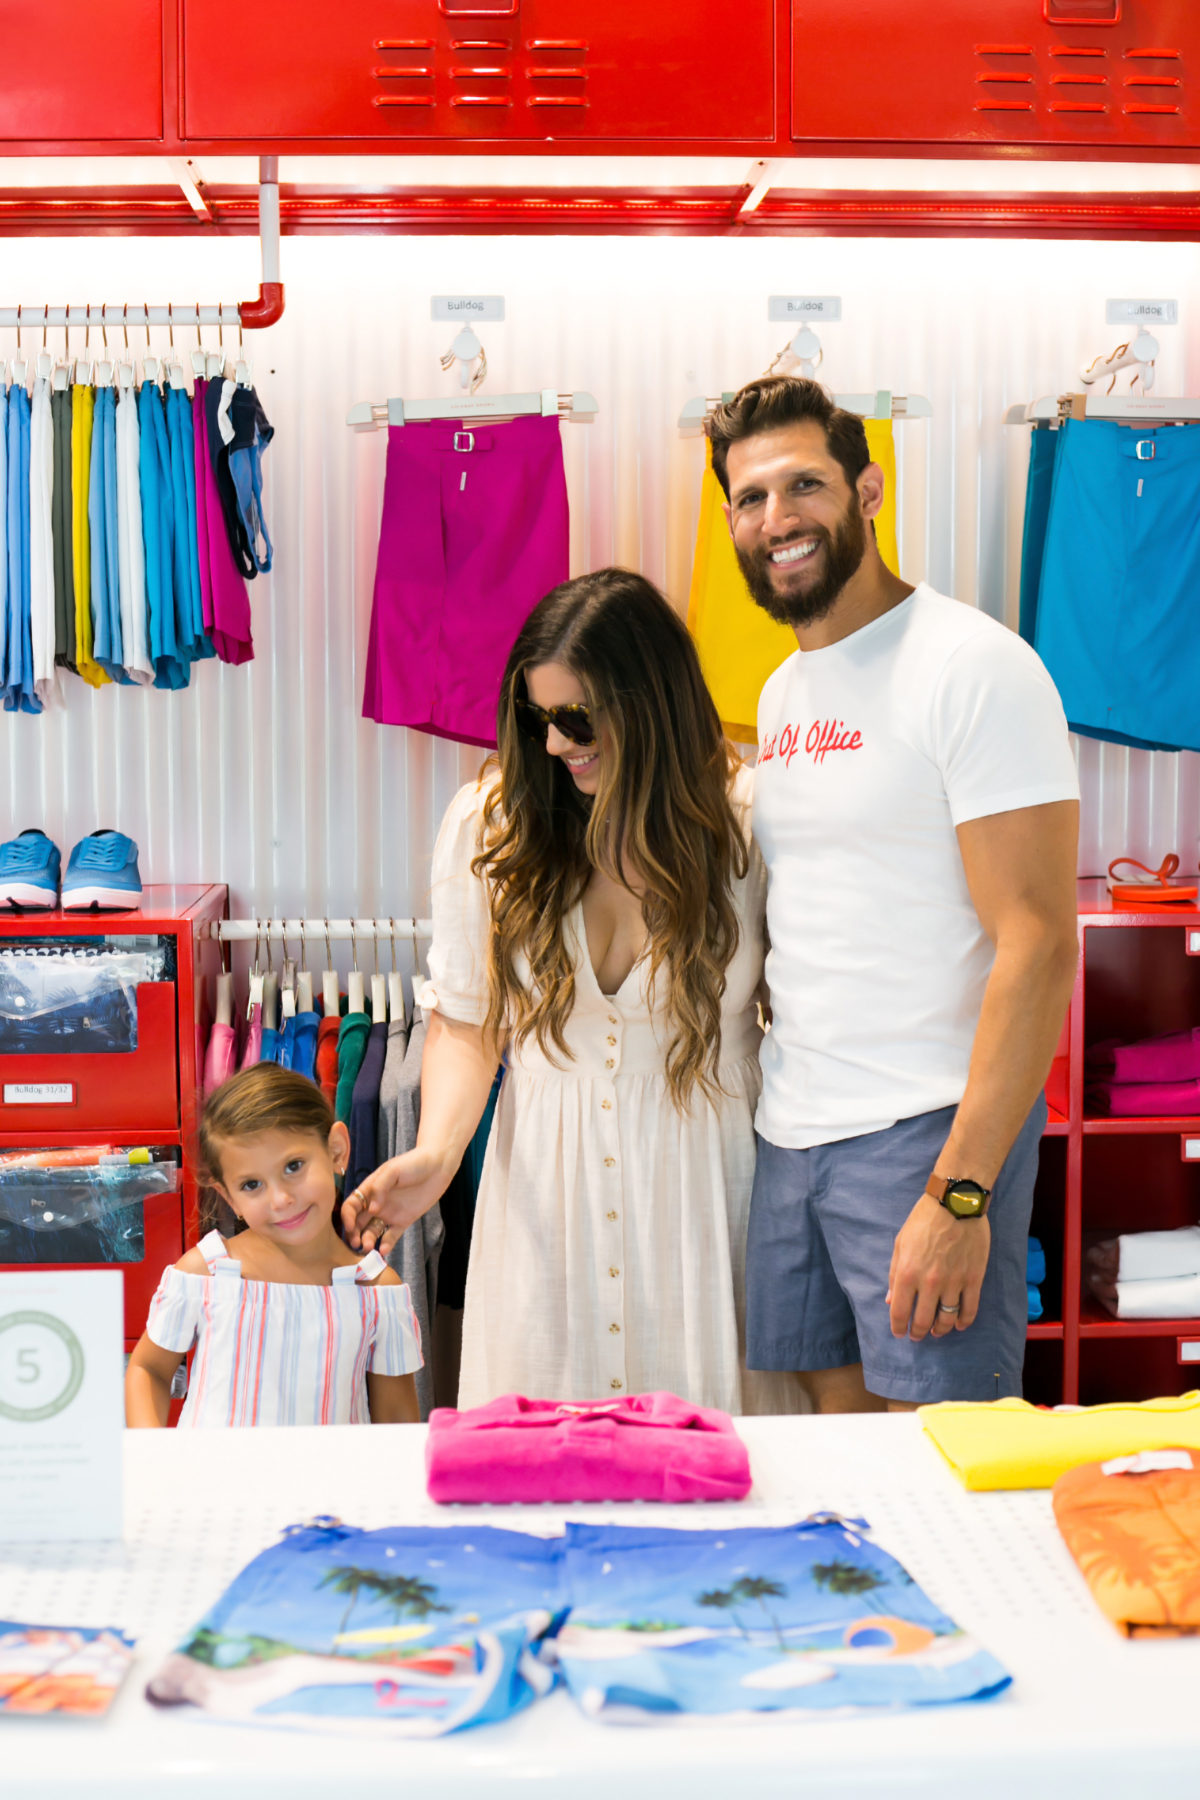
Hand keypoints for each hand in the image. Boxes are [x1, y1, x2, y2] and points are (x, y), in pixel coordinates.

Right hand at [342, 1146, 454, 1257]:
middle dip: (353, 1234)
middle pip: (358, 1222)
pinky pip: (391, 1236)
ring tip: (368, 1248)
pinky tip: (383, 1250)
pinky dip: (386, 1244)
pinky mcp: (403, 1220)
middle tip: (356, 1243)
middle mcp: (376, 1203)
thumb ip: (379, 1188)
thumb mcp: (393, 1170)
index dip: (347, 1217)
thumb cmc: (413, 1163)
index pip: (351, 1206)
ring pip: (372, 1231)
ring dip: (367, 1240)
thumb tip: (371, 1209)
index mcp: (369, 1189)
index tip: (350, 1227)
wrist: (438, 1166)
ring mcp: (389, 1213)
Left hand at [887, 1194, 990, 1340]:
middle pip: (923, 1321)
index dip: (898, 1327)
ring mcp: (953, 1282)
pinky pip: (969, 1309)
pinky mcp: (973, 1279)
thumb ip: (894, 1273)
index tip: (899, 1332)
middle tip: (917, 1335)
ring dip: (940, 1330)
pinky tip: (960, 1325)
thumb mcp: (900, 1244)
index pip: (899, 1311)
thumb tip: (890, 1300)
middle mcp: (929, 1282)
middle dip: (919, 1333)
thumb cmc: (923, 1220)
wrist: (955, 1203)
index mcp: (907, 1273)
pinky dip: (964, 1322)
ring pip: (947, 1319)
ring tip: (937, 1331)